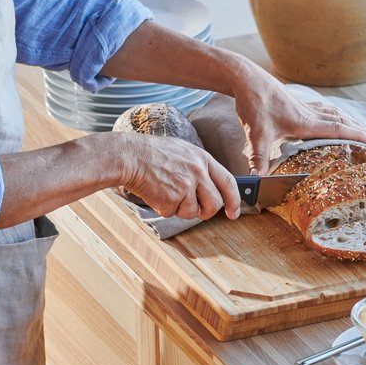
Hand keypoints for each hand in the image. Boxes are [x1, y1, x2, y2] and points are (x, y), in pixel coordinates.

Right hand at [108, 132, 240, 220]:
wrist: (130, 156)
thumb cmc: (153, 153)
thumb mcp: (183, 151)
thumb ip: (199, 168)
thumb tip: (212, 186)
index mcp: (203, 159)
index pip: (228, 182)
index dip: (235, 200)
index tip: (234, 213)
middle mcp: (198, 172)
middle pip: (214, 203)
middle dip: (207, 212)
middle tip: (197, 211)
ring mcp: (185, 186)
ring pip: (193, 212)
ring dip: (181, 209)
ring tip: (167, 193)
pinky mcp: (171, 198)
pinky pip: (173, 213)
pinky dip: (164, 208)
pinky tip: (156, 193)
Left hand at [231, 65, 365, 171]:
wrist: (247, 79)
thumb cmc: (254, 104)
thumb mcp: (256, 133)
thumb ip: (259, 156)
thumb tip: (258, 178)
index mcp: (306, 122)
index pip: (339, 131)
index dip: (360, 137)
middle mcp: (309, 113)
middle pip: (342, 121)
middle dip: (361, 131)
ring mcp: (304, 106)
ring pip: (334, 113)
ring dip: (349, 122)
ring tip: (360, 129)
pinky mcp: (296, 102)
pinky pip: (322, 109)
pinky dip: (333, 114)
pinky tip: (330, 116)